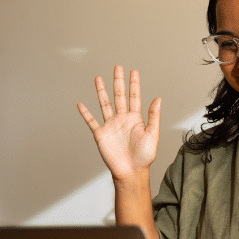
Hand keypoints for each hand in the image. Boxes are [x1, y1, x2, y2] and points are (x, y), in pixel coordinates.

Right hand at [77, 65, 160, 180]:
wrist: (131, 171)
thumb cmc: (144, 156)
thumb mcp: (152, 134)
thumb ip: (153, 116)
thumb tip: (158, 98)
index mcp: (136, 119)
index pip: (134, 97)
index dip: (134, 84)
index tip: (133, 71)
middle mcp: (122, 119)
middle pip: (119, 96)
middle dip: (118, 82)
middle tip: (117, 67)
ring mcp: (110, 125)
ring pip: (104, 104)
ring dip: (101, 91)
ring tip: (98, 78)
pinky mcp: (100, 134)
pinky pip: (91, 121)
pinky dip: (85, 113)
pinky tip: (81, 104)